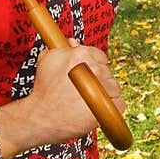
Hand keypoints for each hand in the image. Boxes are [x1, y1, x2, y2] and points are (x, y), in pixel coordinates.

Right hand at [0, 38, 124, 154]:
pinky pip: (119, 103)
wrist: (40, 116)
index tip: (88, 74)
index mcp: (81, 54)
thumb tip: (73, 42)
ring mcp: (101, 88)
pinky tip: (99, 109)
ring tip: (89, 100)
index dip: (94, 65)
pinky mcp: (106, 106)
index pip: (100, 56)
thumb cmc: (43, 90)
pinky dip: (112, 107)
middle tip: (84, 89)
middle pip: (107, 71)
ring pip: (114, 87)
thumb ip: (61, 48)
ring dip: (105, 94)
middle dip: (98, 80)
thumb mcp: (47, 61)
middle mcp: (94, 68)